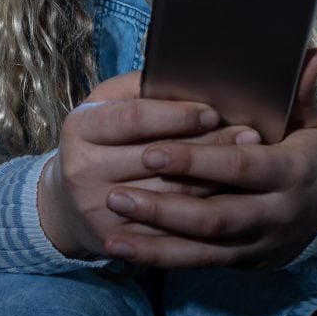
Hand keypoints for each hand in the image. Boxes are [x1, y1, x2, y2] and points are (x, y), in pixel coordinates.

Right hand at [37, 71, 251, 259]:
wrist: (67, 202)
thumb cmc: (101, 138)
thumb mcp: (107, 104)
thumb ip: (141, 87)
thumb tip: (191, 75)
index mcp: (80, 128)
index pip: (134, 118)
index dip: (177, 115)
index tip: (212, 112)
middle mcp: (82, 170)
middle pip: (157, 157)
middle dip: (208, 145)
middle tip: (248, 134)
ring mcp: (98, 209)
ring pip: (170, 196)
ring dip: (215, 178)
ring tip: (250, 160)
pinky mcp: (116, 240)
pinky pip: (170, 230)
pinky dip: (204, 212)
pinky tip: (232, 196)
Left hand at [102, 49, 316, 267]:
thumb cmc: (310, 154)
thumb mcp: (311, 124)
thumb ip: (299, 93)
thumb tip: (309, 54)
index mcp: (292, 172)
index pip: (239, 167)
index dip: (196, 162)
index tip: (151, 152)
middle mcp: (277, 213)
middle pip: (215, 215)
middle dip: (164, 207)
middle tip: (116, 193)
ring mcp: (259, 241)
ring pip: (203, 246)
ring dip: (155, 238)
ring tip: (112, 223)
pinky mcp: (243, 260)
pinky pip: (198, 262)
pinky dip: (161, 257)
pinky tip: (124, 248)